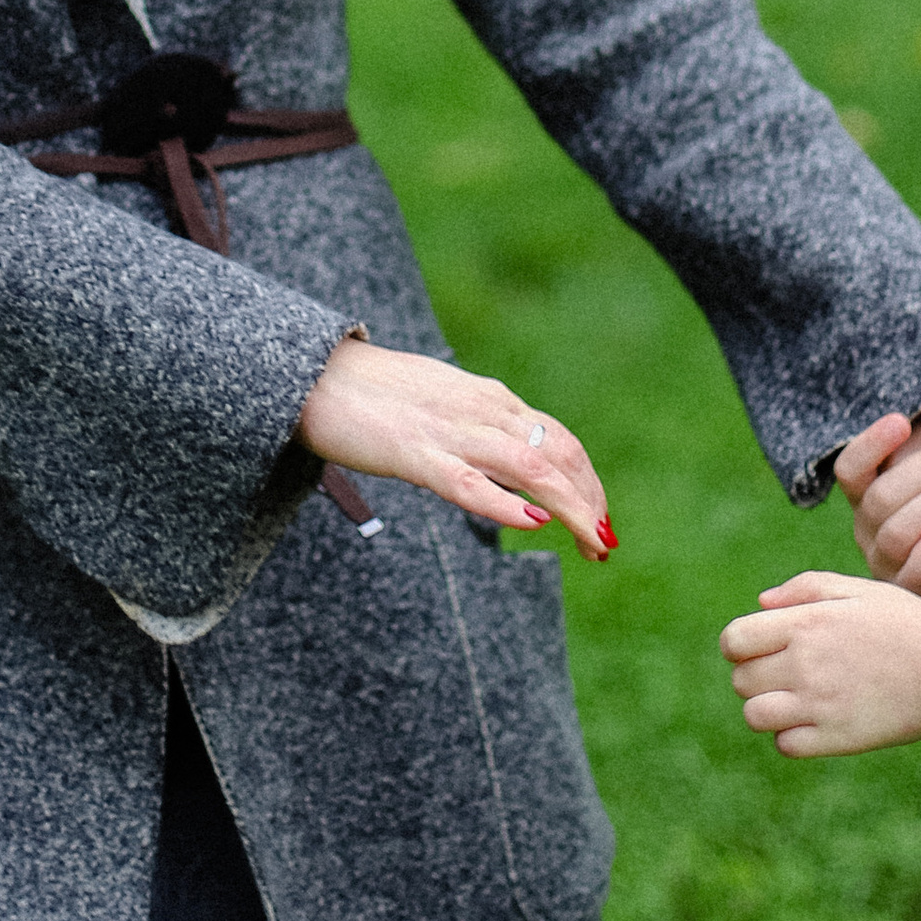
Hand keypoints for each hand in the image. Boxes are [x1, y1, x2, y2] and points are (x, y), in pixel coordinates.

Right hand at [298, 339, 614, 561]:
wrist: (316, 375)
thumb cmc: (375, 394)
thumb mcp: (445, 406)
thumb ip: (480, 429)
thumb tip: (511, 466)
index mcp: (491, 399)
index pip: (558, 440)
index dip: (587, 481)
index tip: (598, 518)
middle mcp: (482, 410)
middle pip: (558, 455)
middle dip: (590, 501)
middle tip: (603, 545)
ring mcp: (451, 431)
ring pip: (530, 468)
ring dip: (571, 507)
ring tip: (591, 543)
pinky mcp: (414, 453)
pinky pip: (468, 481)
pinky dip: (505, 502)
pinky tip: (532, 522)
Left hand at [721, 568, 920, 756]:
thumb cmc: (906, 624)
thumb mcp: (858, 589)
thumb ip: (805, 588)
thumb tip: (761, 603)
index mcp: (805, 623)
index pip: (733, 641)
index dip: (740, 646)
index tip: (762, 649)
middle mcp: (804, 663)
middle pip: (741, 680)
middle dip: (755, 677)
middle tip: (786, 676)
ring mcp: (819, 704)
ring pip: (755, 716)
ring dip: (768, 710)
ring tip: (796, 702)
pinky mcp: (836, 738)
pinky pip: (785, 746)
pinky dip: (793, 737)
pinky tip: (816, 723)